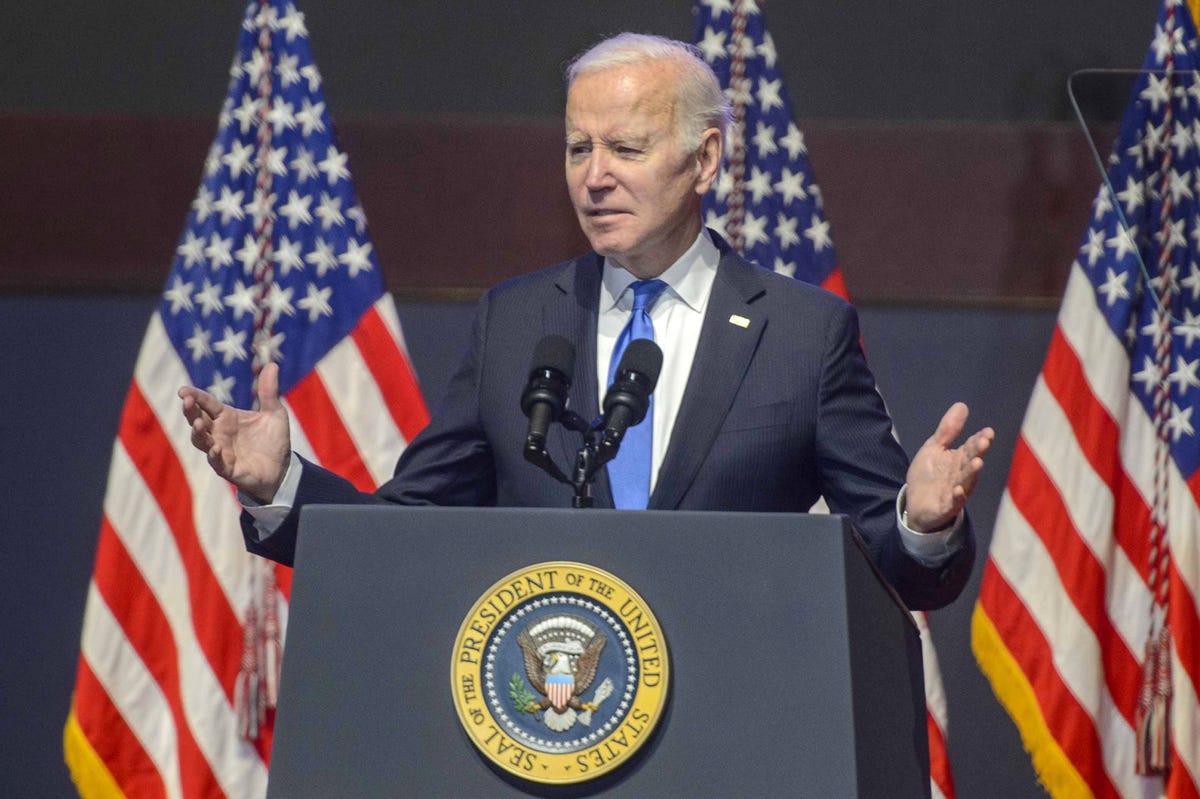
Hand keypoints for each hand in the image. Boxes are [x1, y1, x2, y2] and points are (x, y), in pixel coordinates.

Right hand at [178, 362, 290, 502]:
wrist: (282, 469)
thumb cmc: (273, 440)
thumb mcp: (274, 413)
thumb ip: (269, 392)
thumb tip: (272, 364)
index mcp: (227, 417)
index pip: (207, 404)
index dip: (195, 396)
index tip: (183, 390)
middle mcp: (219, 433)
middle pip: (198, 420)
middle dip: (190, 411)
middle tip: (186, 401)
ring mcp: (221, 451)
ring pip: (201, 441)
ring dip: (198, 432)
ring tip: (199, 423)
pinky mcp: (228, 468)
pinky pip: (216, 463)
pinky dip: (213, 456)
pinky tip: (215, 448)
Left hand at [904, 402, 993, 532]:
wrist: (916, 504)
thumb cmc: (929, 475)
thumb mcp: (934, 448)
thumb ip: (948, 430)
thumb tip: (961, 405)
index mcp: (959, 459)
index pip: (972, 447)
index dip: (980, 439)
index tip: (988, 431)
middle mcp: (961, 474)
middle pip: (971, 461)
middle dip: (977, 452)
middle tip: (984, 442)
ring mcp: (956, 491)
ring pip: (966, 481)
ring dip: (972, 472)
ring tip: (977, 462)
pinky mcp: (946, 506)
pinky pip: (954, 502)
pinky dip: (957, 497)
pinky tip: (958, 490)